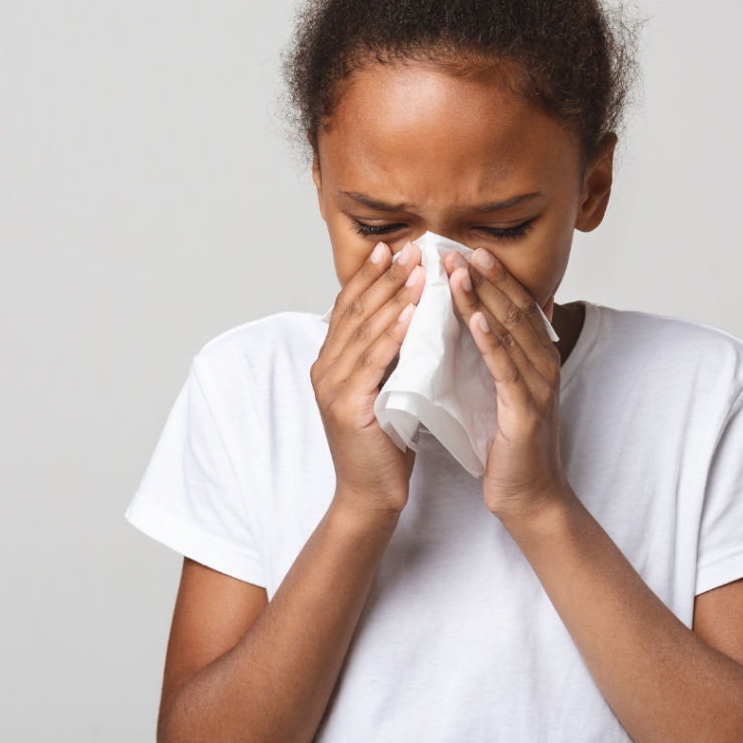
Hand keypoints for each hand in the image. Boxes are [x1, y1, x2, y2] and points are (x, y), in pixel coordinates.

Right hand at [311, 241, 424, 515]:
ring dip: (394, 297)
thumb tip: (412, 311)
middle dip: (385, 277)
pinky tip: (412, 313)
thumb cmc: (385, 441)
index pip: (349, 307)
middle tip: (412, 249)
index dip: (369, 276)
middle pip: (356, 311)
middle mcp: (324, 369)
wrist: (372, 494)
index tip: (392, 248)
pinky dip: (394, 334)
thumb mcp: (385, 386)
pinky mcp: (347, 407)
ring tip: (418, 271)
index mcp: (330, 361)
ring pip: (365, 331)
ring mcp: (331, 387)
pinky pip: (374, 362)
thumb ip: (386, 353)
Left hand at [444, 249, 568, 523]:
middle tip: (457, 248)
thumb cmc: (508, 445)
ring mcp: (538, 387)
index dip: (493, 275)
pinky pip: (507, 370)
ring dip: (484, 299)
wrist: (528, 497)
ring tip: (459, 271)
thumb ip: (492, 356)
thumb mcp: (499, 389)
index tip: (465, 249)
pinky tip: (476, 320)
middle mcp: (543, 365)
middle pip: (514, 309)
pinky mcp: (527, 412)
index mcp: (536, 358)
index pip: (515, 305)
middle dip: (486, 276)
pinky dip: (492, 342)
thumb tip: (471, 320)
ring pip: (510, 333)